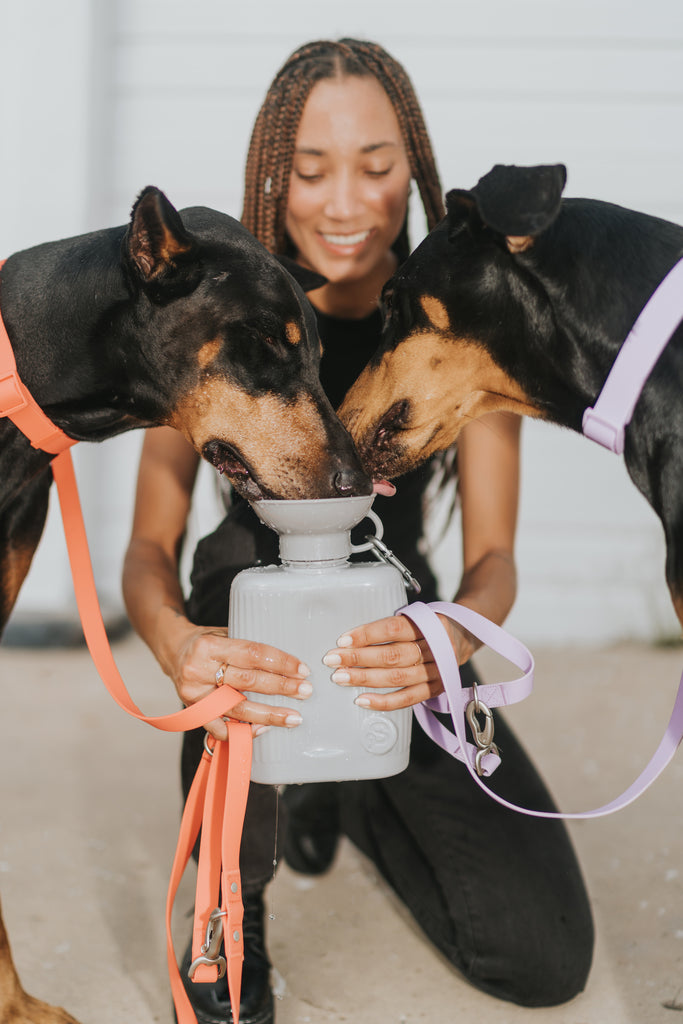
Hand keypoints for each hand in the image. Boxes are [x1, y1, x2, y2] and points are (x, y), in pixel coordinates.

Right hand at [168, 620, 311, 739]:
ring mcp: (194, 694)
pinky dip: (242, 732)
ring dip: (268, 714)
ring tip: (293, 718)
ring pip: (237, 708)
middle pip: (247, 681)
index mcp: (210, 646)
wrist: (173, 651)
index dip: (279, 662)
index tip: (301, 670)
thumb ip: (248, 647)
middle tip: (305, 691)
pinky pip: (219, 728)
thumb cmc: (207, 641)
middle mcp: (199, 670)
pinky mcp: (193, 712)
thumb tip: (288, 662)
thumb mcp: (225, 633)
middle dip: (281, 688)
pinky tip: (263, 730)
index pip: (252, 654)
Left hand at [322, 613, 465, 710]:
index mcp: (430, 624)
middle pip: (393, 655)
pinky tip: (361, 700)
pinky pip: (406, 699)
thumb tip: (351, 638)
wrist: (465, 635)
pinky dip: (383, 702)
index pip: (394, 629)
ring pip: (397, 678)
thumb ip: (392, 625)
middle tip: (333, 659)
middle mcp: (435, 648)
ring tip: (340, 677)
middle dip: (359, 658)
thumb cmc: (431, 624)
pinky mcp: (435, 689)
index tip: (343, 639)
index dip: (367, 634)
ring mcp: (437, 672)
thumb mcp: (417, 615)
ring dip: (365, 679)